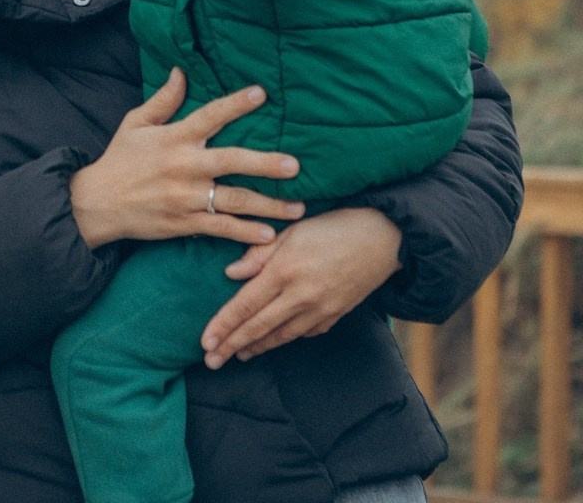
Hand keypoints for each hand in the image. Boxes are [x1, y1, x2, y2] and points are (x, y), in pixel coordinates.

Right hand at [69, 68, 303, 248]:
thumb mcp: (135, 124)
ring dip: (268, 205)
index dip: (236, 103)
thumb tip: (181, 72)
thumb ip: (163, 100)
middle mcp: (184, 166)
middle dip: (266, 164)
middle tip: (295, 165)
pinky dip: (246, 233)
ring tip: (298, 207)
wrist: (96, 203)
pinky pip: (221, 228)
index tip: (262, 93)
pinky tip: (270, 235)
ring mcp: (185, 197)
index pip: (210, 115)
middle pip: (232, 161)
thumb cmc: (119, 159)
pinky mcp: (184, 223)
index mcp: (174, 138)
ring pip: (234, 200)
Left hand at [200, 207, 403, 368]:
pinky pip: (305, 332)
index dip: (224, 325)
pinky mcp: (335, 316)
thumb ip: (259, 253)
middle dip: (232, 346)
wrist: (382, 238)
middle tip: (212, 361)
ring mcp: (320, 310)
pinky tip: (273, 340)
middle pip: (259, 327)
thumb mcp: (291, 230)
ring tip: (238, 355)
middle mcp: (300, 296)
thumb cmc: (332, 226)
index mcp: (284, 271)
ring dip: (257, 347)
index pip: (246, 305)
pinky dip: (285, 338)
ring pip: (281, 335)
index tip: (206, 342)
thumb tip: (230, 273)